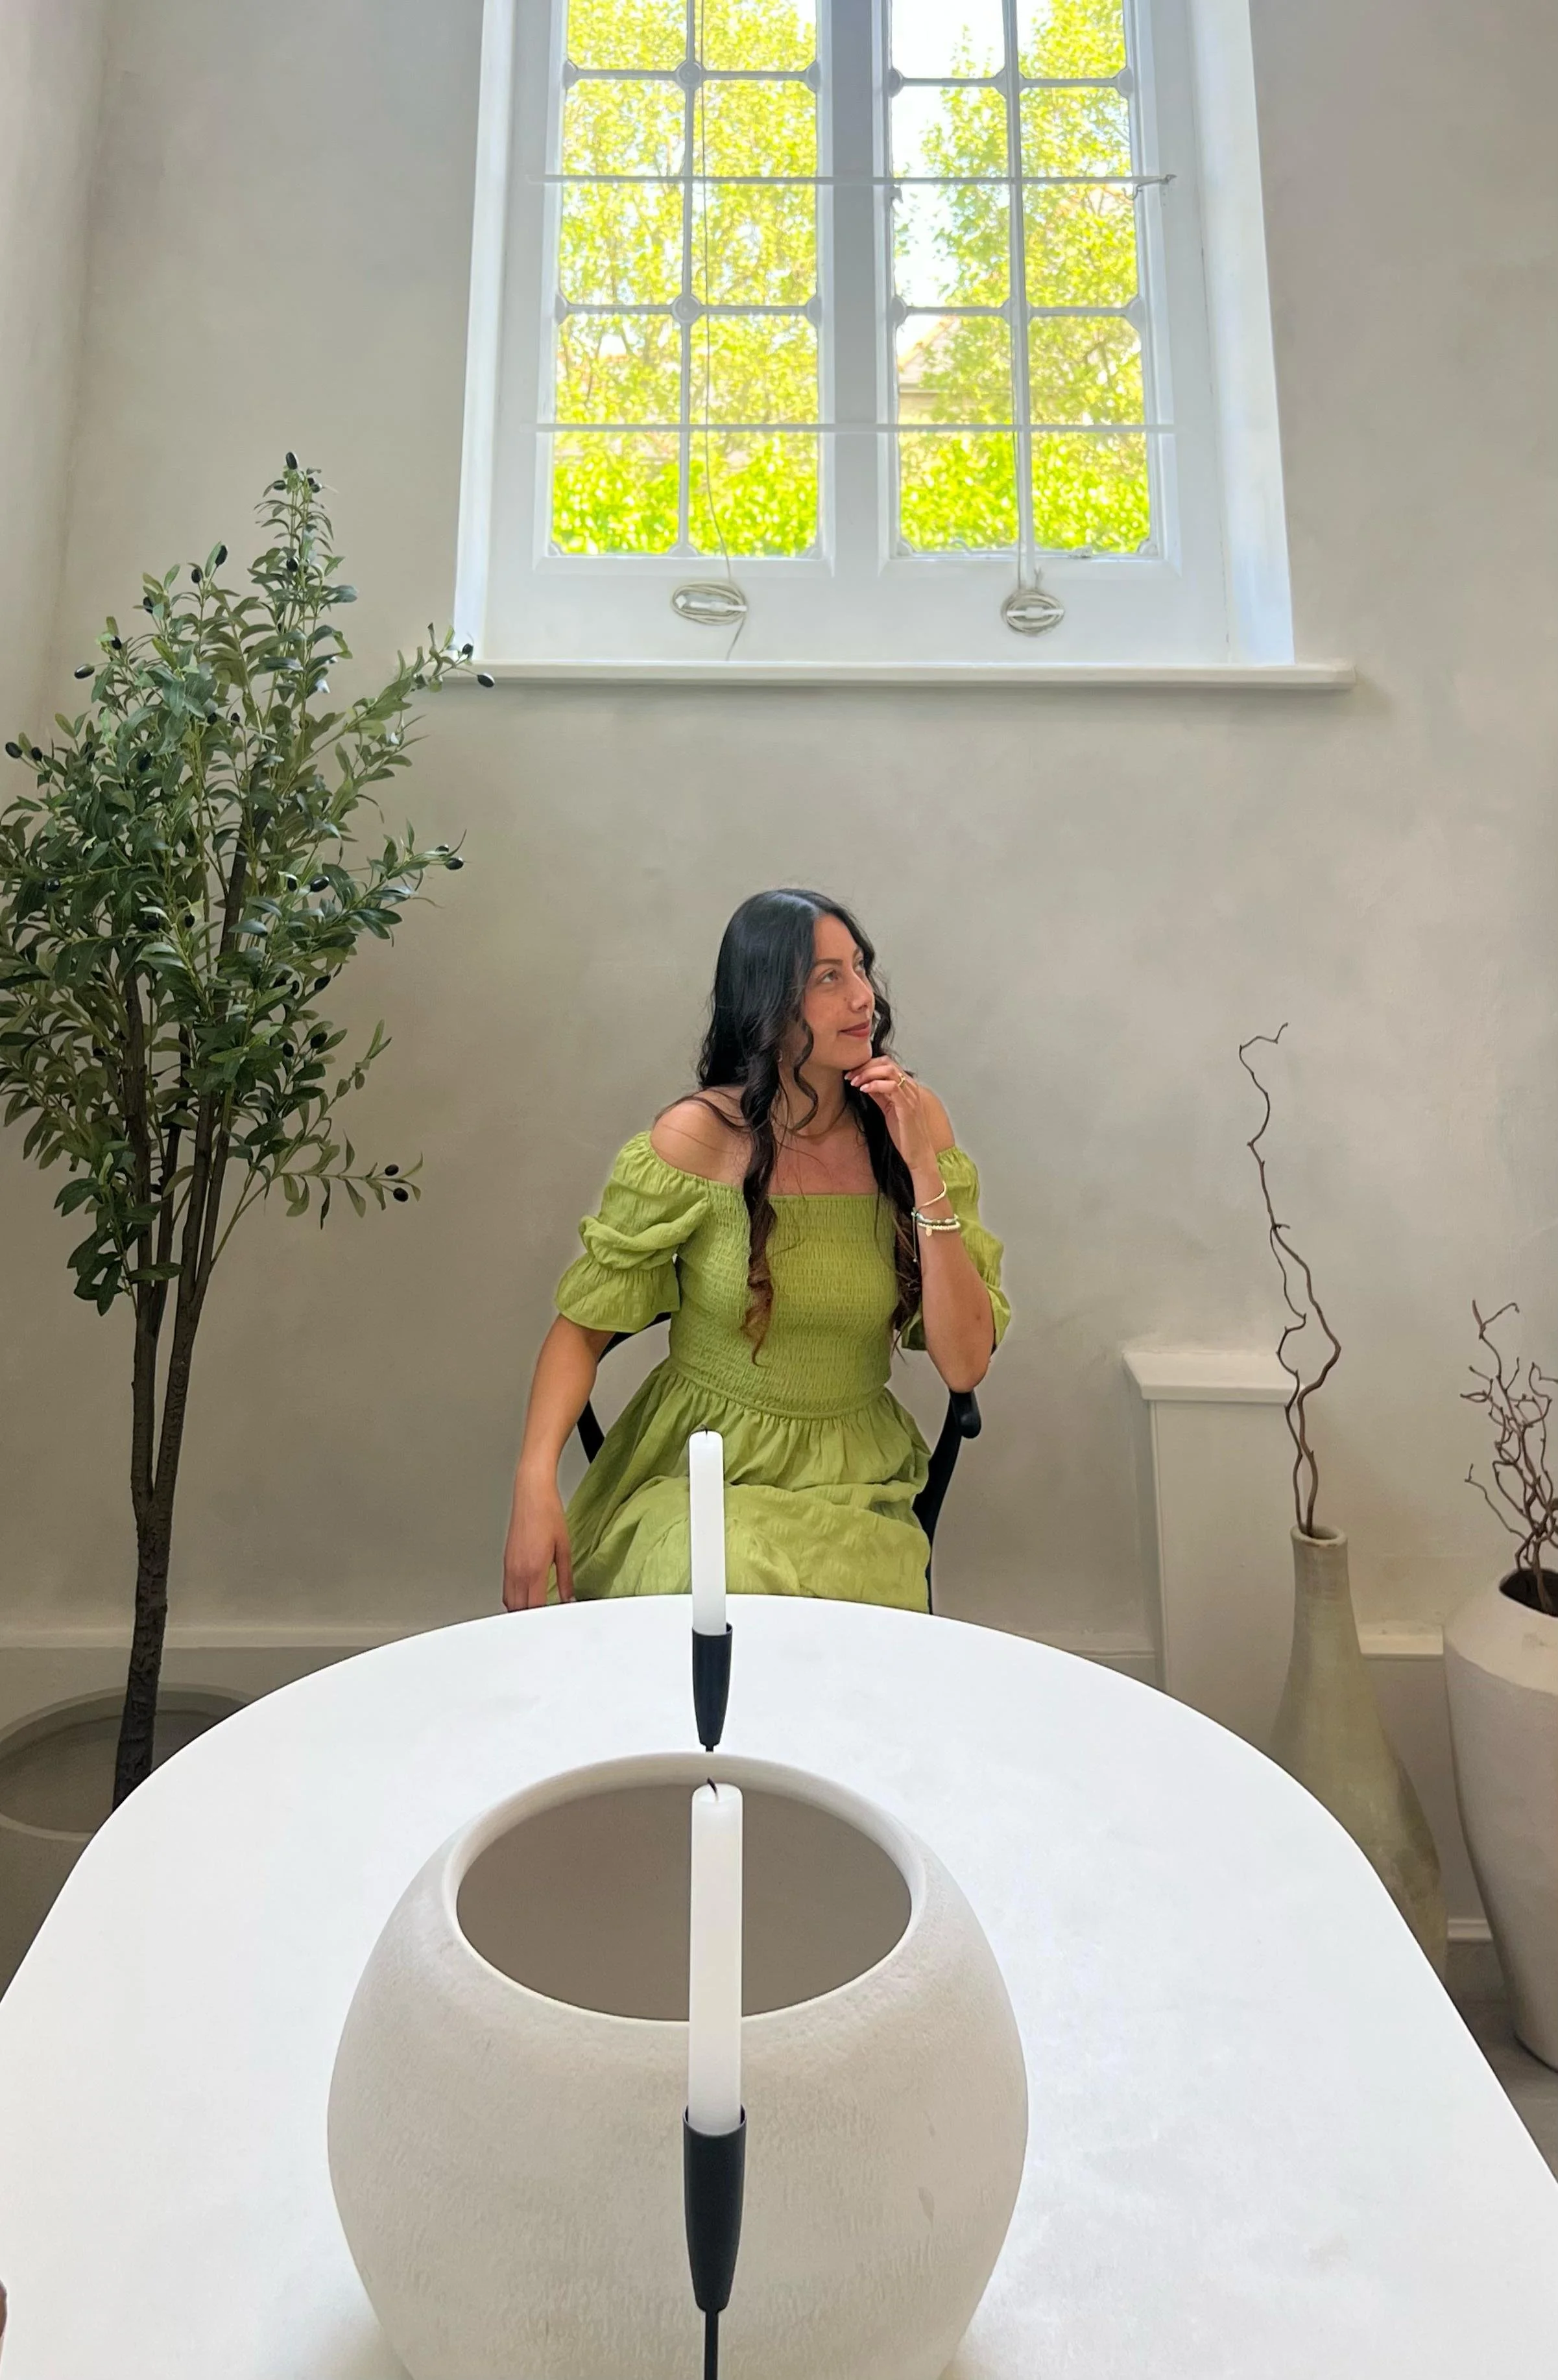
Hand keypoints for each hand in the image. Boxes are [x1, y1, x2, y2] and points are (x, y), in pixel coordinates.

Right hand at [503, 1475, 573, 1610]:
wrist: (532, 1494)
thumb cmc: (548, 1514)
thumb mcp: (564, 1548)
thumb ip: (566, 1578)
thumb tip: (569, 1597)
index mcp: (534, 1569)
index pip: (534, 1608)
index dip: (543, 1620)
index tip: (552, 1624)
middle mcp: (518, 1571)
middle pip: (518, 1609)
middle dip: (530, 1619)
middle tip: (545, 1623)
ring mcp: (509, 1566)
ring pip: (509, 1601)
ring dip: (521, 1610)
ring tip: (536, 1614)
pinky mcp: (506, 1561)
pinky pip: (507, 1589)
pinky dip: (514, 1598)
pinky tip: (526, 1596)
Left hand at [845, 1056, 940, 1183]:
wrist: (918, 1154)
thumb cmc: (905, 1134)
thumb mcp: (888, 1109)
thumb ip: (879, 1094)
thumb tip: (865, 1082)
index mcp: (906, 1086)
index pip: (886, 1063)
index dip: (866, 1064)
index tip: (851, 1072)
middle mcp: (910, 1087)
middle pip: (887, 1063)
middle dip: (864, 1066)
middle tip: (849, 1075)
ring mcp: (910, 1096)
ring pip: (889, 1071)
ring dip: (867, 1073)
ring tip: (854, 1082)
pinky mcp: (907, 1107)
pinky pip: (891, 1087)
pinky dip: (875, 1085)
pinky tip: (863, 1089)